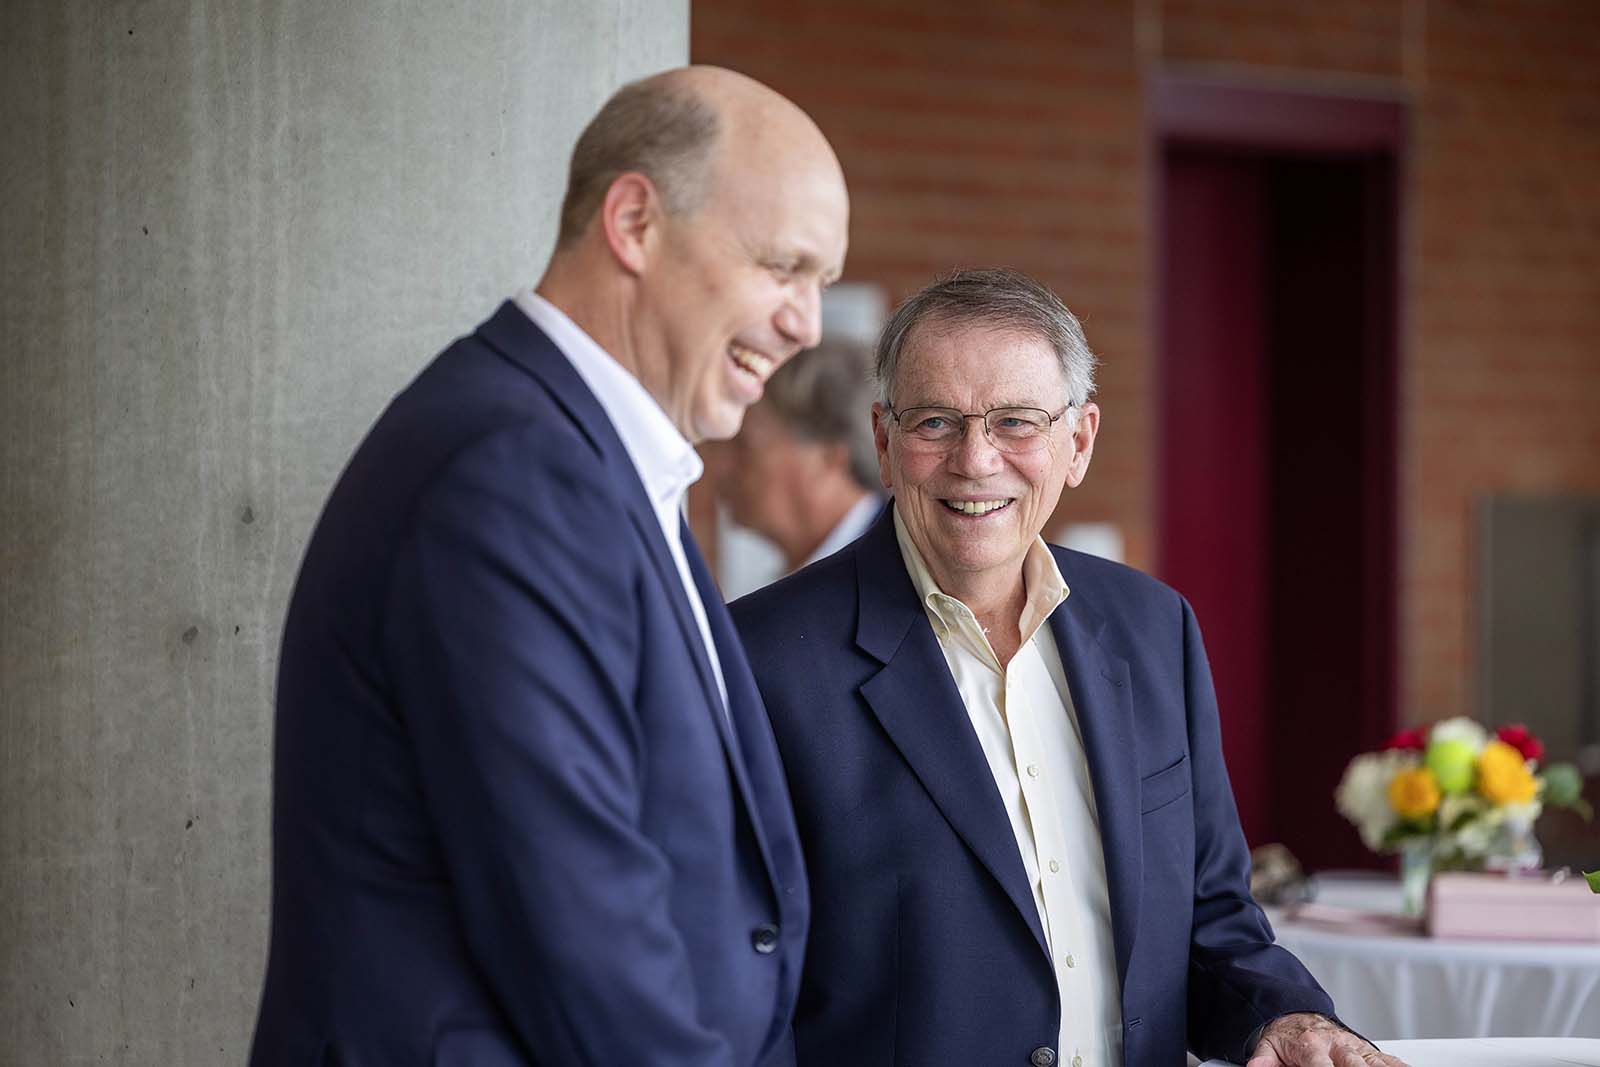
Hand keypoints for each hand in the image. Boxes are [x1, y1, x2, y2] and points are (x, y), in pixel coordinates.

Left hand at [1245, 1013, 1408, 1066]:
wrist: (1298, 1015)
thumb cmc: (1286, 1036)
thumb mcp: (1269, 1045)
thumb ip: (1263, 1058)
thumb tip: (1255, 1066)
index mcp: (1310, 1045)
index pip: (1320, 1066)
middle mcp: (1336, 1045)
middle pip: (1354, 1065)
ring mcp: (1355, 1047)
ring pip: (1376, 1062)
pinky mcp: (1368, 1050)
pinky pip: (1388, 1060)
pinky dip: (1400, 1066)